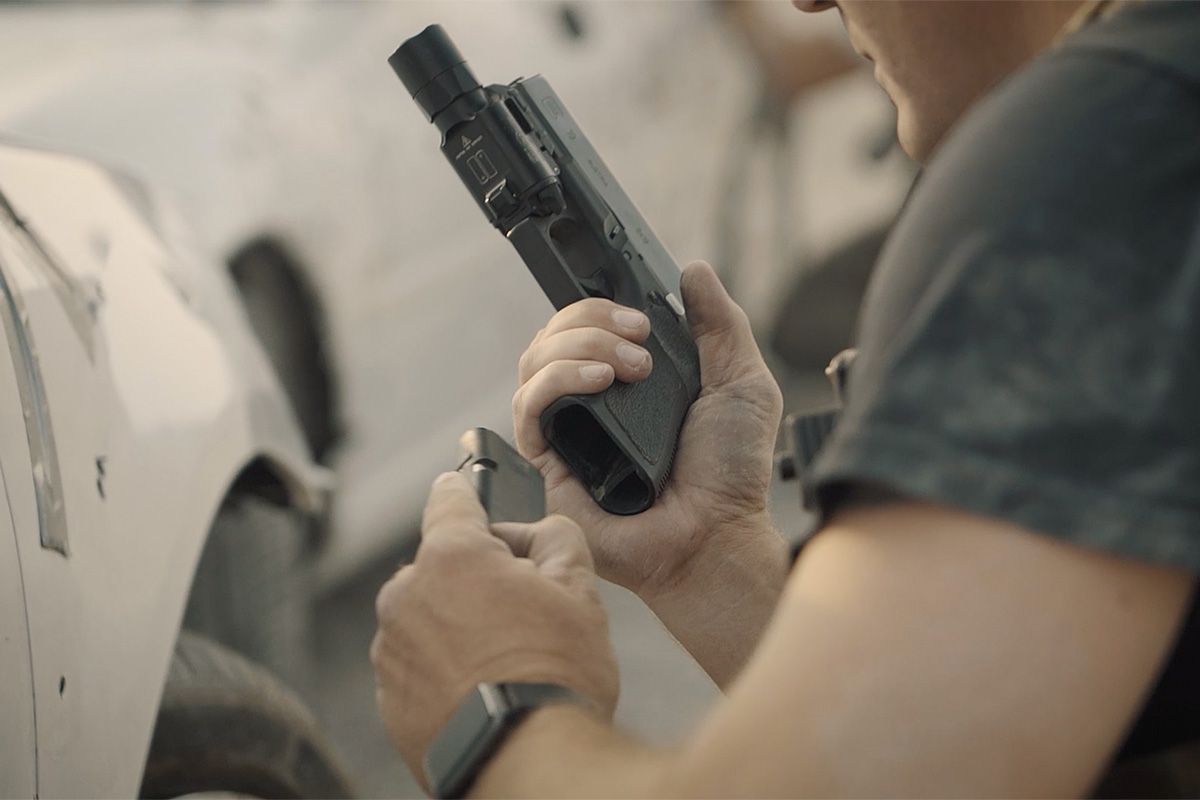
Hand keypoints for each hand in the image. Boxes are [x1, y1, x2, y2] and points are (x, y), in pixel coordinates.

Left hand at [370, 472, 617, 786]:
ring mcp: (391, 650)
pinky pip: (419, 666)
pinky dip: (445, 671)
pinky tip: (486, 689)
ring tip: (508, 661)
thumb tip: (539, 533)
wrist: (529, 763)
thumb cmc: (555, 677)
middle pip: (443, 565)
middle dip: (478, 577)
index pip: (450, 496)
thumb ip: (556, 537)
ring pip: (429, 617)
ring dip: (459, 626)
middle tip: (525, 609)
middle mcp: (406, 596)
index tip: (476, 498)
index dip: (472, 494)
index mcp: (449, 555)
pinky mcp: (389, 699)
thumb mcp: (579, 589)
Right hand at [511, 261, 783, 599]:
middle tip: (640, 338)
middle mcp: (594, 402)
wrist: (717, 534)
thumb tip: (695, 271)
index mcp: (631, 382)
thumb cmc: (731, 473)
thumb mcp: (742, 382)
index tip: (643, 314)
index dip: (601, 307)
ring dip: (577, 347)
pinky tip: (596, 383)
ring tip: (629, 367)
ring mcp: (568, 432)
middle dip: (591, 320)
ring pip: (534, 363)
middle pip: (554, 335)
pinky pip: (527, 409)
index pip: (589, 325)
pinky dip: (555, 382)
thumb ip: (720, 325)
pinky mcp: (550, 464)